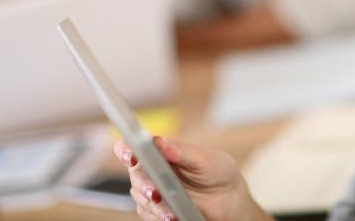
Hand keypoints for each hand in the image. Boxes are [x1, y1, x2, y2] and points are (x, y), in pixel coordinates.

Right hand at [114, 137, 271, 220]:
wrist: (229, 199)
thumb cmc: (217, 171)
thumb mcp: (205, 159)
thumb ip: (181, 152)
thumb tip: (159, 141)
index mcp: (159, 152)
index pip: (131, 147)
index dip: (125, 150)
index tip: (132, 156)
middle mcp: (150, 172)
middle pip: (136, 177)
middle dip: (144, 185)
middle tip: (156, 193)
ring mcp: (152, 193)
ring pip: (141, 200)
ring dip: (156, 207)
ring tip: (172, 214)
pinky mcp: (156, 212)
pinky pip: (151, 216)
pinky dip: (161, 218)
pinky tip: (173, 219)